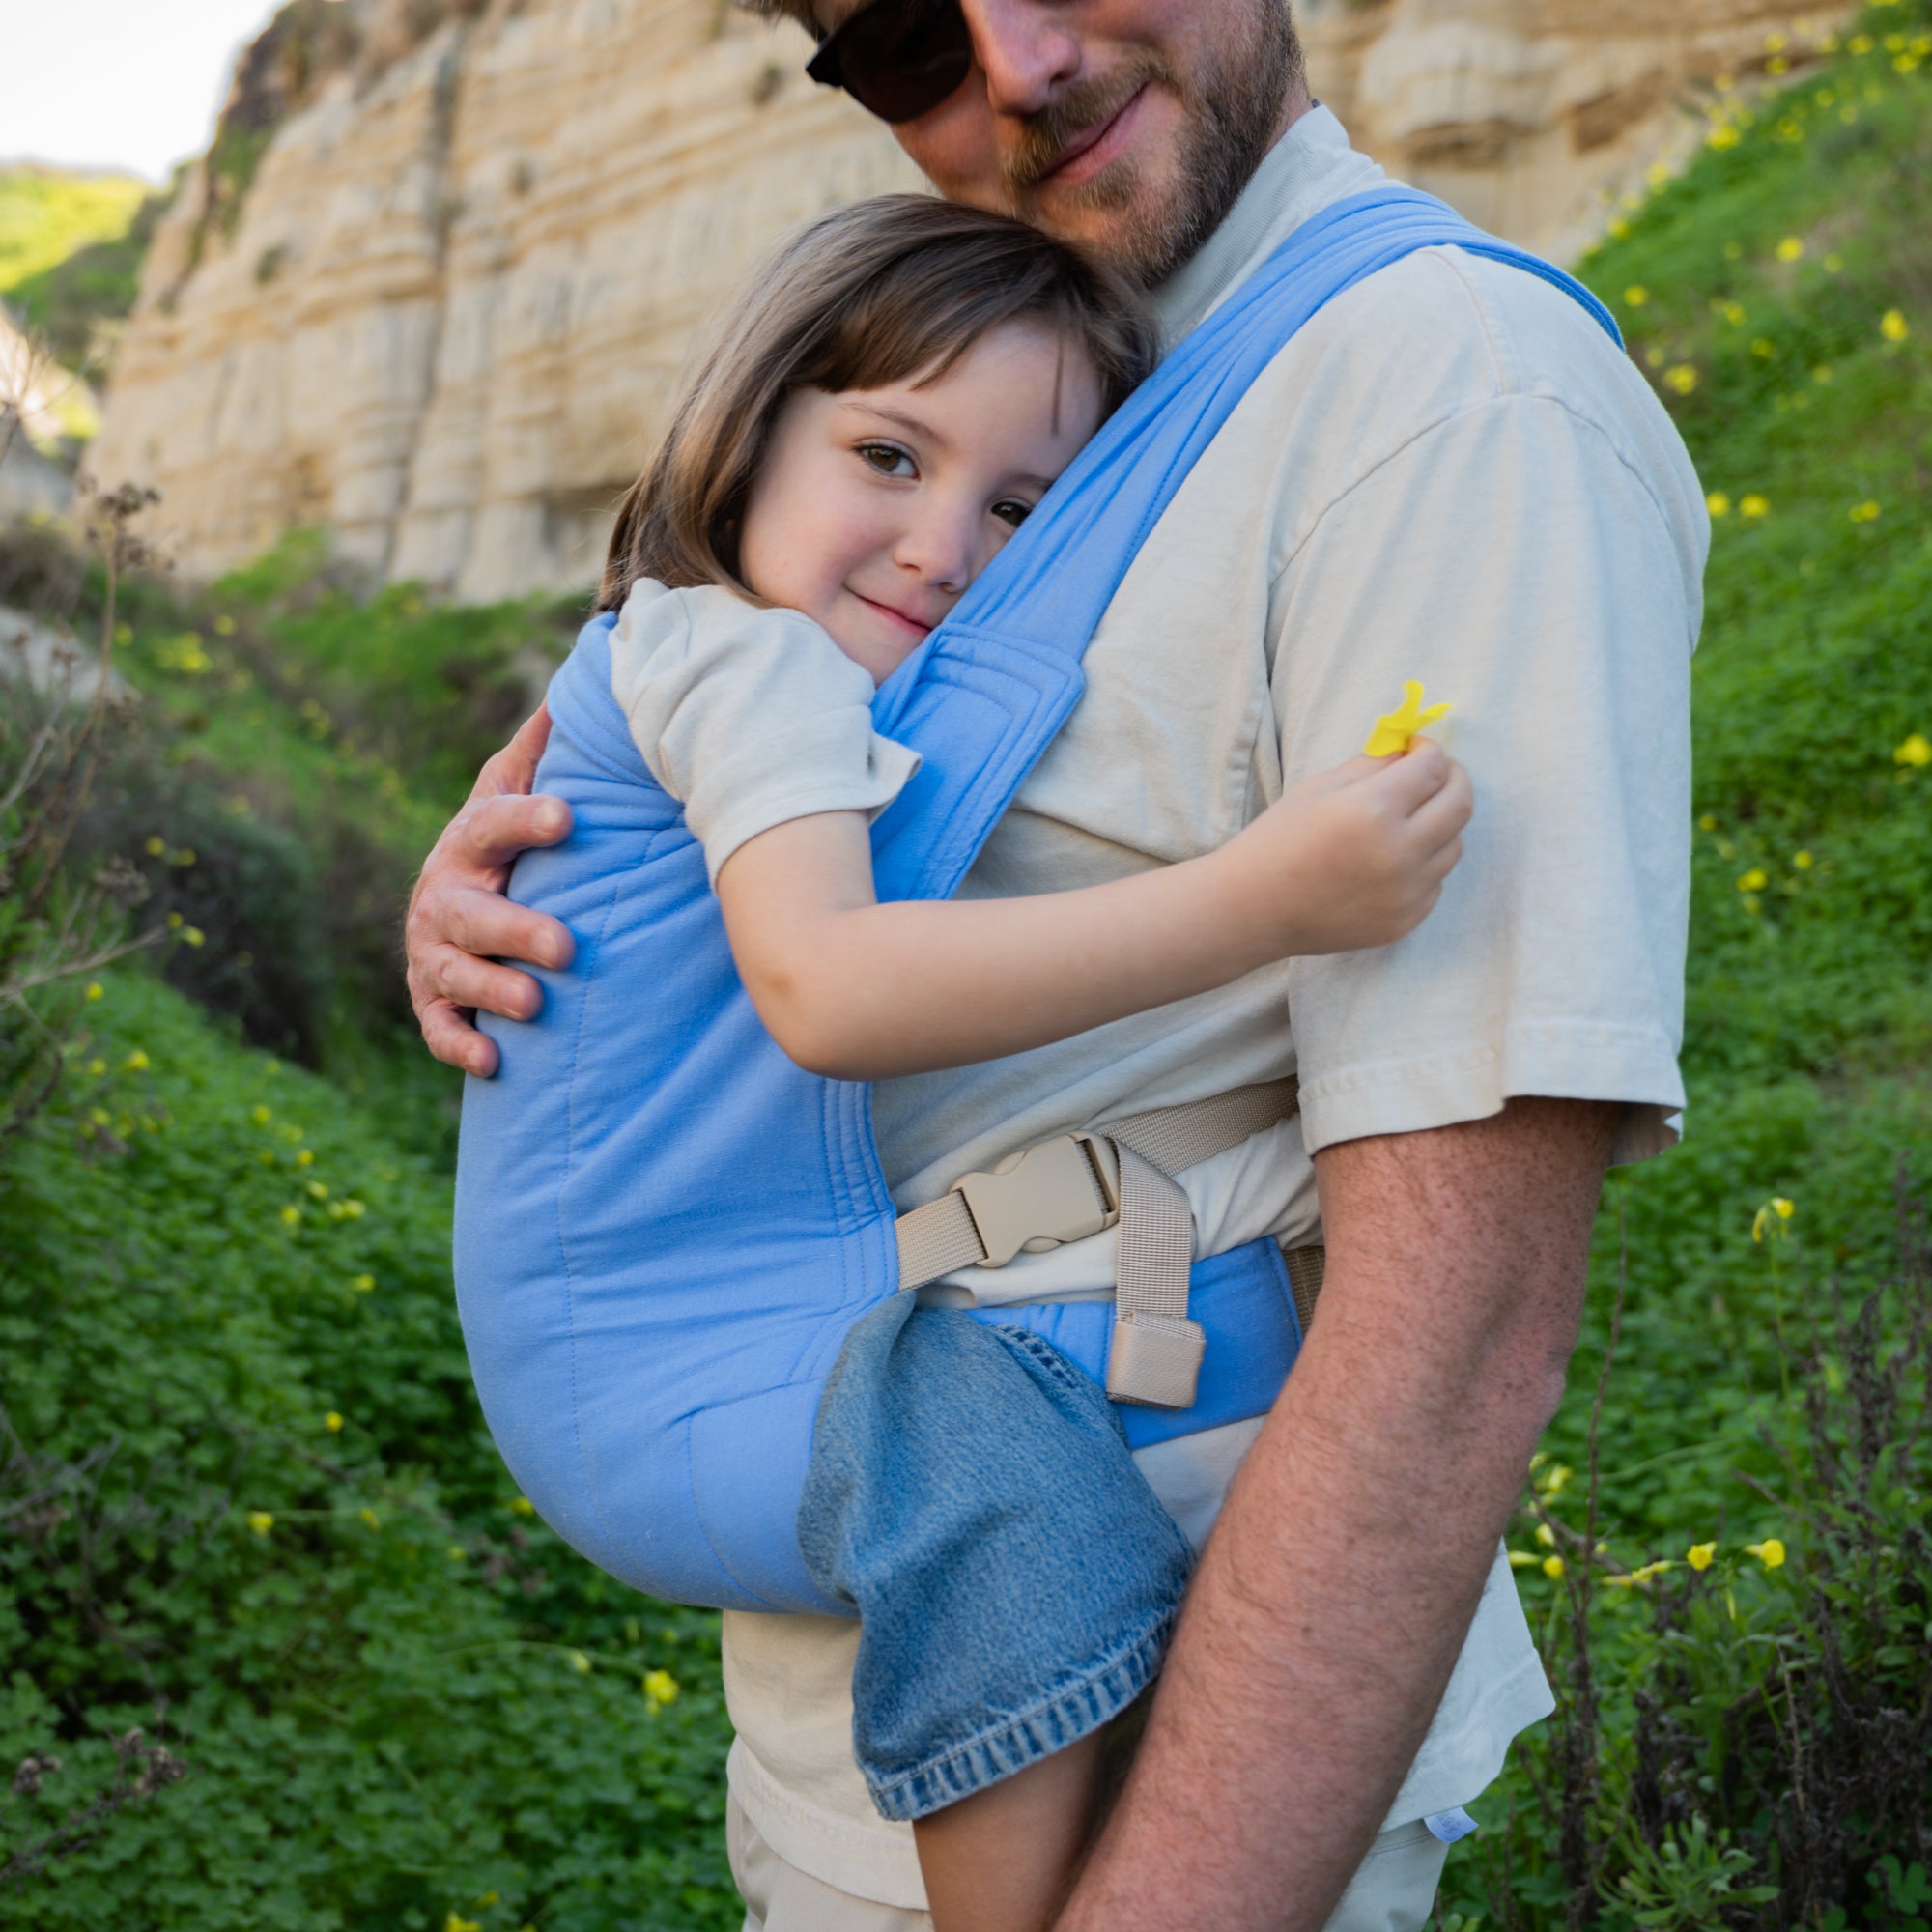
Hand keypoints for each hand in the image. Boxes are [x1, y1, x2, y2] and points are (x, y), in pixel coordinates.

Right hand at [404, 706, 575, 1075]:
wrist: (456, 908)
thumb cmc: (507, 843)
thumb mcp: (516, 788)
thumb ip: (545, 747)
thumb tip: (592, 666)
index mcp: (469, 840)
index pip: (493, 822)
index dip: (525, 818)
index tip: (566, 816)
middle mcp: (444, 896)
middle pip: (472, 913)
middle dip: (515, 929)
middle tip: (565, 945)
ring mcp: (434, 953)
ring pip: (455, 973)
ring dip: (492, 989)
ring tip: (536, 1003)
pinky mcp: (433, 1003)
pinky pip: (439, 1031)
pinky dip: (461, 1046)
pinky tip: (494, 1061)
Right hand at [1231, 739, 1470, 956]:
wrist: (1253, 909)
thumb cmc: (1278, 840)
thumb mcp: (1320, 787)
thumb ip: (1374, 765)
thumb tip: (1412, 753)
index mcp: (1373, 810)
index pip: (1434, 768)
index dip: (1429, 750)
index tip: (1417, 749)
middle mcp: (1399, 853)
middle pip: (1460, 803)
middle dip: (1452, 778)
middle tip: (1434, 774)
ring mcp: (1406, 892)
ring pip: (1453, 845)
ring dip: (1438, 824)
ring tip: (1404, 822)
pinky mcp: (1405, 920)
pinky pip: (1435, 881)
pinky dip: (1422, 864)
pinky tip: (1387, 862)